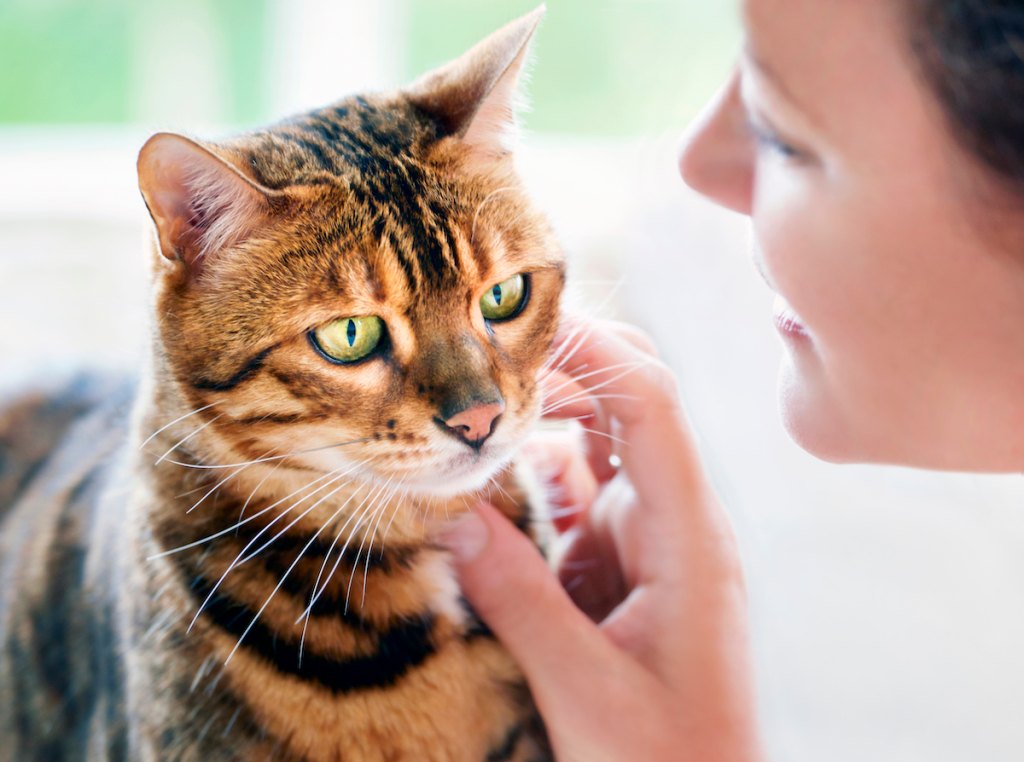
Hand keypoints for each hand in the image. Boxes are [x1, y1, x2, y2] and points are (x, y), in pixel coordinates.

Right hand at [439, 319, 763, 761]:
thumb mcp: (586, 690)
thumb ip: (520, 600)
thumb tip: (450, 513)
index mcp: (689, 536)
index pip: (649, 405)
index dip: (589, 349)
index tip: (515, 321)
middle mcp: (671, 520)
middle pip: (629, 401)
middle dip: (563, 364)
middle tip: (481, 349)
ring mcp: (643, 538)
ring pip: (594, 442)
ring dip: (537, 417)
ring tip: (468, 403)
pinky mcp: (614, 562)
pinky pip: (570, 494)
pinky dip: (525, 475)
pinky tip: (480, 475)